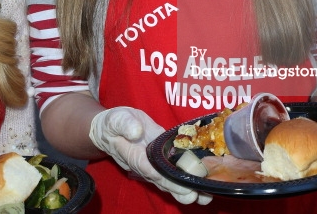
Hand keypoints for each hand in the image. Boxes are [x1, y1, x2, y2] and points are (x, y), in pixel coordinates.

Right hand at [89, 107, 211, 204]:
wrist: (111, 128)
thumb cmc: (113, 124)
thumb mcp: (116, 119)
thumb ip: (125, 124)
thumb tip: (136, 132)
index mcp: (134, 156)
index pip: (150, 170)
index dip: (165, 179)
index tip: (180, 185)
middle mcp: (146, 164)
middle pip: (163, 181)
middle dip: (179, 189)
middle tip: (197, 196)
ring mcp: (154, 163)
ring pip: (170, 180)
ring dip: (187, 189)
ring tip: (205, 197)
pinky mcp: (162, 157)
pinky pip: (173, 169)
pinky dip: (187, 177)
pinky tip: (202, 182)